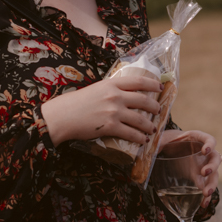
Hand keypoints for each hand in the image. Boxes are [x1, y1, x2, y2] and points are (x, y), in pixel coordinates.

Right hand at [41, 71, 162, 145]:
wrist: (62, 116)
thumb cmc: (75, 103)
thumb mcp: (95, 89)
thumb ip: (109, 91)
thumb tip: (122, 95)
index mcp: (111, 84)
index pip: (138, 81)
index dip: (152, 84)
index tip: (159, 88)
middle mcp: (115, 96)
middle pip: (143, 100)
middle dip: (154, 107)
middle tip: (158, 110)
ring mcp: (114, 111)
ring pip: (140, 119)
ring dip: (149, 125)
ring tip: (153, 128)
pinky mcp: (110, 126)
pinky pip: (131, 133)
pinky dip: (140, 138)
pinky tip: (144, 140)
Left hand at [159, 129, 221, 207]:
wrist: (168, 147)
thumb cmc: (166, 140)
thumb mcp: (161, 140)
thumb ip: (157, 144)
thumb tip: (149, 153)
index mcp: (196, 138)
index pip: (209, 139)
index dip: (210, 144)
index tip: (205, 151)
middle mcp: (204, 152)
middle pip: (215, 158)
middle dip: (212, 166)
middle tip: (204, 173)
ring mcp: (203, 164)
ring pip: (214, 174)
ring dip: (212, 183)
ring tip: (206, 193)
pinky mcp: (199, 176)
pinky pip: (206, 185)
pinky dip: (206, 196)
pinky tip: (203, 204)